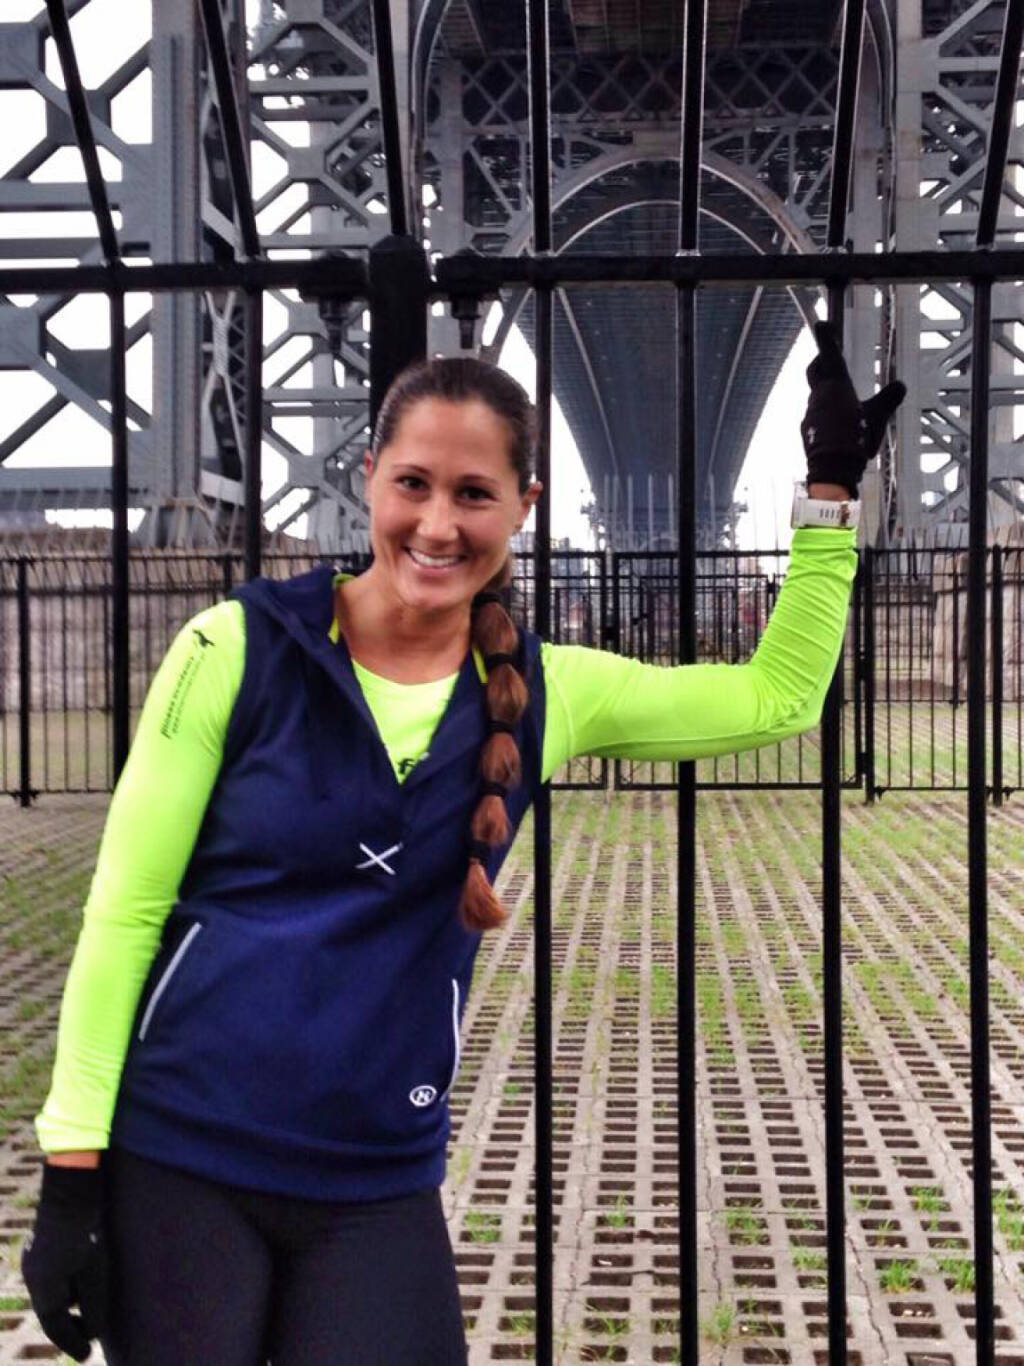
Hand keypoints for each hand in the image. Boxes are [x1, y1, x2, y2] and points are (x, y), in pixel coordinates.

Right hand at [21, 1163, 108, 1362]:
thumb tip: (92, 1333)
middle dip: (69, 1328)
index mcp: (43, 1289)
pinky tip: (80, 1285)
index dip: (72, 1343)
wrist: (71, 1192)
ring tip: (87, 1314)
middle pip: (51, 1313)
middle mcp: (32, 1278)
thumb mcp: (96, 1274)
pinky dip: (65, 1288)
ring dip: (68, 1306)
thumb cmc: (86, 1234)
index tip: (87, 1356)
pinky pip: (51, 1278)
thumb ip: (93, 1307)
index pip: (56, 1327)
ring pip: (51, 1295)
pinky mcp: (39, 1248)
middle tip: (87, 1341)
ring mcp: (32, 1262)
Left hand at [800, 321, 905, 497]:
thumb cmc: (855, 439)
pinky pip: (816, 414)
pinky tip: (837, 424)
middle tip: (831, 360)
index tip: (823, 325)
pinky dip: (825, 412)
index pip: (830, 355)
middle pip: (816, 371)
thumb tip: (901, 385)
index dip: (826, 338)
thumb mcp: (879, 416)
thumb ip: (890, 398)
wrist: (833, 469)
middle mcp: (819, 396)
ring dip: (827, 391)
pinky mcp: (808, 430)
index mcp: (836, 386)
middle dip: (822, 362)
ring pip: (816, 394)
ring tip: (843, 398)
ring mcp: (811, 413)